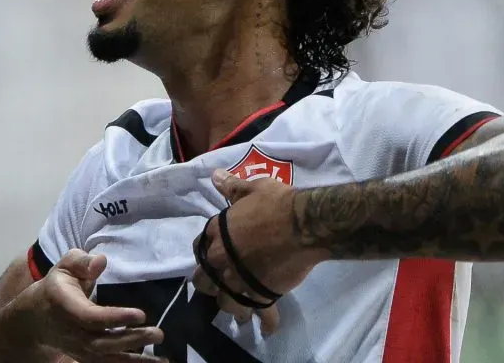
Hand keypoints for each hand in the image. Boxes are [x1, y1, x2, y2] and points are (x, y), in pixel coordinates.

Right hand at [26, 249, 166, 362]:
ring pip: (106, 359)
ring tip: (162, 360)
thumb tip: (101, 261)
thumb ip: (81, 261)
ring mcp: (78, 348)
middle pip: (102, 342)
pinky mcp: (85, 357)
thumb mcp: (64, 266)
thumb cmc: (57, 286)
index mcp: (65, 306)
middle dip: (132, 340)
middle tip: (158, 334)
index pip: (91, 317)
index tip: (141, 314)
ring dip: (135, 361)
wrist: (36, 318)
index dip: (115, 318)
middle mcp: (72, 331)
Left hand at [191, 170, 326, 327]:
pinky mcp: (260, 294)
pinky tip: (270, 328)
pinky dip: (266, 322)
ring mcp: (239, 280)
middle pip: (204, 281)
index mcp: (217, 234)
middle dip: (210, 284)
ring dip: (233, 307)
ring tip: (243, 310)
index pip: (199, 248)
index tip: (213, 257)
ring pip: (225, 303)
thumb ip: (233, 187)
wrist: (304, 225)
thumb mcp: (254, 189)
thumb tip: (215, 176)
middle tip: (222, 285)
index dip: (205, 253)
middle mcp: (222, 260)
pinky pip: (260, 313)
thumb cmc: (278, 203)